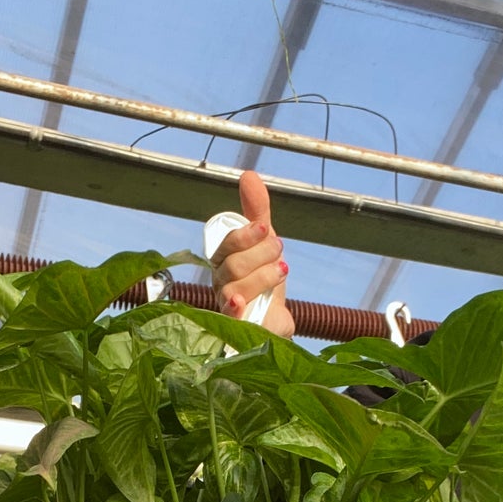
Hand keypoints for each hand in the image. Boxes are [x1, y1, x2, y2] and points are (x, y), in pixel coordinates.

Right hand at [211, 170, 294, 338]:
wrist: (274, 321)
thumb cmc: (264, 280)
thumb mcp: (265, 242)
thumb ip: (257, 211)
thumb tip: (248, 174)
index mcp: (223, 260)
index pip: (227, 243)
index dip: (245, 235)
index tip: (266, 228)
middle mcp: (220, 282)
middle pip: (232, 264)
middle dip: (260, 254)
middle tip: (280, 251)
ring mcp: (225, 305)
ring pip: (234, 286)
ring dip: (263, 275)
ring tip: (282, 270)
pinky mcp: (235, 327)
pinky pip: (228, 317)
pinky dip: (233, 308)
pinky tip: (241, 303)